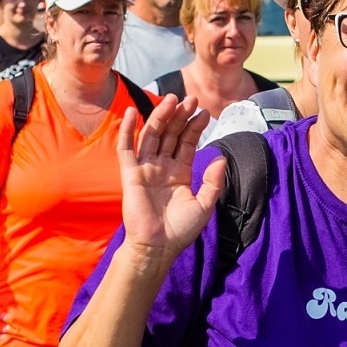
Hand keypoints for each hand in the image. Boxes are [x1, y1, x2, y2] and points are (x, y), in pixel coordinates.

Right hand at [115, 95, 223, 258]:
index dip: (195, 127)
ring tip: (172, 99)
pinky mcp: (130, 174)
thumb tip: (221, 158)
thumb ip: (213, 182)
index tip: (204, 112)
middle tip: (191, 99)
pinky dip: (126, 129)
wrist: (158, 248)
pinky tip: (130, 112)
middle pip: (170, 134)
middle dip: (180, 116)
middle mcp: (162, 167)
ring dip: (160, 116)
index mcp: (179, 173)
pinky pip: (126, 148)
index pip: (186, 142)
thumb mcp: (204, 205)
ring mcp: (145, 168)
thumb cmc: (180, 231)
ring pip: (151, 135)